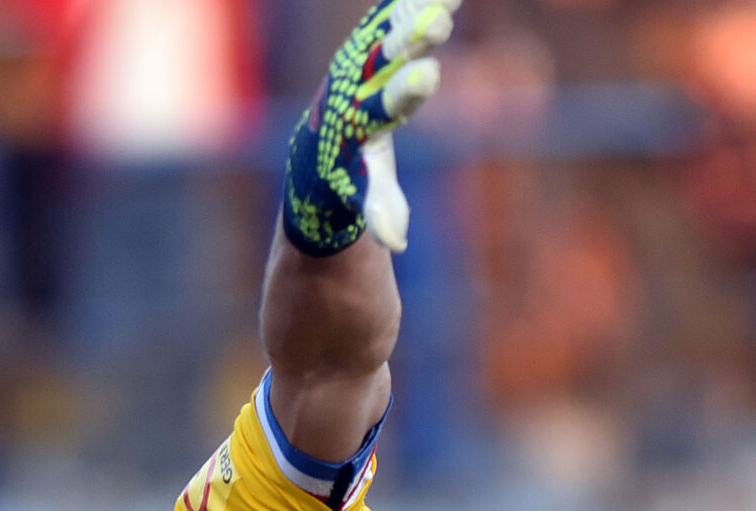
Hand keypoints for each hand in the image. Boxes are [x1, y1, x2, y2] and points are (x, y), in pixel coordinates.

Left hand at [282, 0, 458, 255]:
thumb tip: (394, 242)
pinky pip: (389, 19)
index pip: (380, 107)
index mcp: (354, 126)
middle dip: (408, 42)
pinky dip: (411, 3)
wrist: (318, 154)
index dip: (404, 92)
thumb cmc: (346, 184)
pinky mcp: (366, 48)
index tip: (428, 77)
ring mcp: (357, 64)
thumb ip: (378, 211)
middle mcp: (352, 89)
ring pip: (386, 32)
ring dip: (414, 12)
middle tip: (437, 23)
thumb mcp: (364, 198)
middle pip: (382, 62)